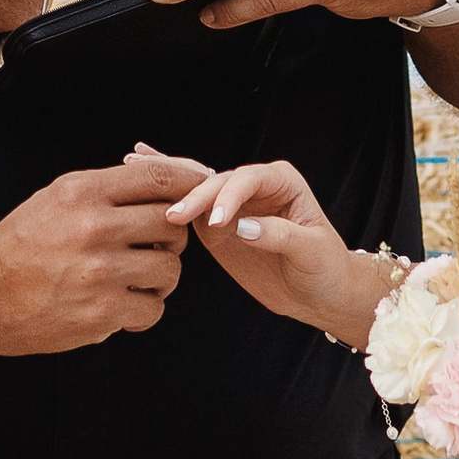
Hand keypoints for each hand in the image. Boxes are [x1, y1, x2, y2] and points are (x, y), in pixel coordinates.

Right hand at [0, 152, 202, 352]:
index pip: (158, 178)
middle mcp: (94, 227)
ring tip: (133, 281)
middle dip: (171, 237)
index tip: (200, 191)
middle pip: (174, 223)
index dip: (189, 183)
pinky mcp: (102, 313)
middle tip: (152, 247)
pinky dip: (144, 310)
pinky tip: (121, 308)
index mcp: (83, 192)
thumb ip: (108, 190)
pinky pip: (154, 307)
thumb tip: (167, 184)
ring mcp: (100, 272)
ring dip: (160, 278)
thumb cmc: (21, 246)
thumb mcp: (58, 198)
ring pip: (171, 269)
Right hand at [161, 156, 383, 344]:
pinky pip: (191, 208)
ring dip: (166, 178)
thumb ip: (279, 235)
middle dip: (189, 190)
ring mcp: (233, 204)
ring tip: (133, 165)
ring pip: (196, 187)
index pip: (246, 180)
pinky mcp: (217, 226)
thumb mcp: (311, 251)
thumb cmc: (325, 268)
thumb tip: (243, 228)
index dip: (227, 198)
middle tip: (167, 209)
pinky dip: (166, 194)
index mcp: (280, 181)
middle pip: (216, 180)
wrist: (320, 293)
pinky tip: (140, 171)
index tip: (215, 223)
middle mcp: (253, 185)